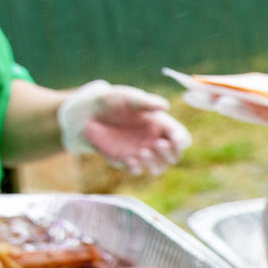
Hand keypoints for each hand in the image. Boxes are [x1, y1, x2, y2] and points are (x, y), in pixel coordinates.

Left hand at [58, 81, 191, 175]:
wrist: (86, 114)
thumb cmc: (109, 101)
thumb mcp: (127, 97)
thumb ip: (145, 102)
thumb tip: (165, 106)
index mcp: (160, 124)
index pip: (180, 137)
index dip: (181, 141)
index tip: (173, 140)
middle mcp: (154, 140)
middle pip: (175, 156)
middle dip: (170, 154)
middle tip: (158, 145)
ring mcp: (141, 152)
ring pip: (159, 168)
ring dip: (155, 164)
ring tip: (142, 152)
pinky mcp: (126, 160)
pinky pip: (138, 170)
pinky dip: (136, 167)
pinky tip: (129, 158)